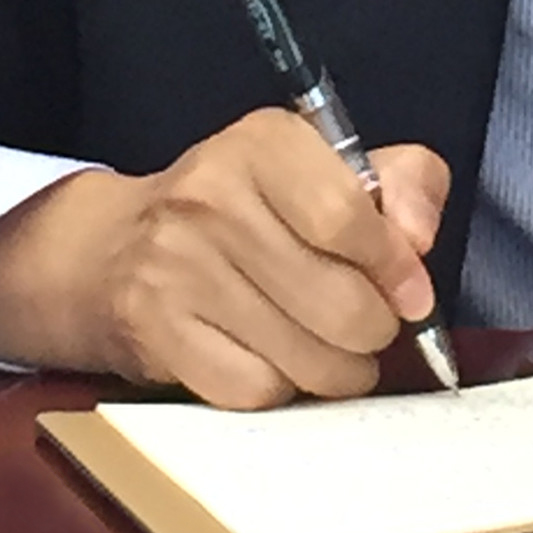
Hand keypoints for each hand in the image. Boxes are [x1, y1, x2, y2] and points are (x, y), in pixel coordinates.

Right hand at [0, 108, 448, 408]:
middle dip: (375, 330)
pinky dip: (282, 388)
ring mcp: (177, 267)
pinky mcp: (156, 332)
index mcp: (264, 142)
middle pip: (339, 302)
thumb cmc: (248, 208)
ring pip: (305, 359)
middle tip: (371, 326)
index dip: (397, 268)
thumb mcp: (326, 167)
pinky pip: (257, 390)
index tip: (414, 293)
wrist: (112, 250)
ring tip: (334, 350)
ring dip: (339, 371)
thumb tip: (420, 241)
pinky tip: (277, 360)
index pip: (350, 218)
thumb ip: (400, 184)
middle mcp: (212, 197)